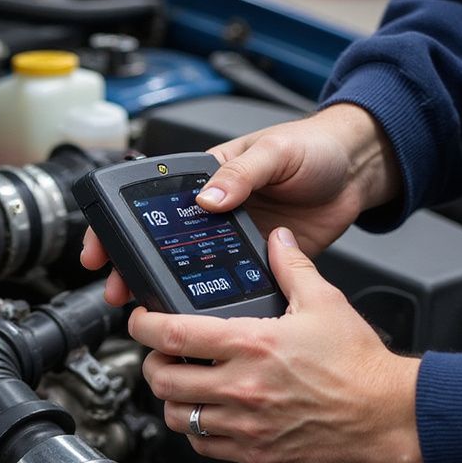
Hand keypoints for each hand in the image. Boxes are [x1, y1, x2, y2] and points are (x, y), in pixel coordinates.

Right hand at [79, 103, 401, 300]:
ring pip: (187, 269)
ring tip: (148, 308)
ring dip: (165, 289)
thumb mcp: (274, 153)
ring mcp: (231, 240)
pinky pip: (226, 285)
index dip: (118, 226)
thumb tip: (208, 199)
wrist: (359, 172)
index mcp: (206, 179)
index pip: (150, 203)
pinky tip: (198, 314)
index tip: (101, 248)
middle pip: (160, 244)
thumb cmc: (315, 148)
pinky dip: (209, 301)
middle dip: (132, 268)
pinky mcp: (256, 264)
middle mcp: (212, 212)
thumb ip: (240, 175)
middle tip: (118, 289)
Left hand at [129, 227, 423, 462]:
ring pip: (177, 417)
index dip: (143, 326)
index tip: (139, 320)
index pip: (173, 334)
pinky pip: (203, 445)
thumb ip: (292, 268)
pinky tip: (207, 415)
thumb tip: (277, 240)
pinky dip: (196, 431)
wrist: (388, 416)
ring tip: (182, 386)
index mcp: (253, 344)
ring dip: (171, 400)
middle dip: (152, 365)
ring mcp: (245, 424)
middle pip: (163, 380)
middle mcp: (242, 387)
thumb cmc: (360, 366)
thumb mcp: (326, 302)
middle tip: (160, 356)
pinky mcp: (255, 453)